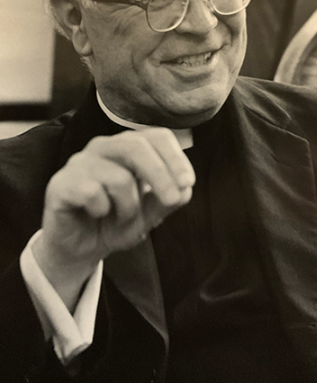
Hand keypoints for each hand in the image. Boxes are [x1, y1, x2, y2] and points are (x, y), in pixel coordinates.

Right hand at [32, 128, 194, 309]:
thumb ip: (168, 199)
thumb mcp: (151, 214)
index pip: (157, 137)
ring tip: (121, 216)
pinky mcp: (62, 183)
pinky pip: (92, 192)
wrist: (82, 248)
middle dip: (160, 174)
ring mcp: (80, 162)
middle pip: (136, 146)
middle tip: (170, 200)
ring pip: (118, 176)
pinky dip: (102, 210)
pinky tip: (96, 213)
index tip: (187, 182)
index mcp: (129, 148)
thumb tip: (184, 187)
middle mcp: (104, 148)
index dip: (175, 157)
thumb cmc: (116, 223)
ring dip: (128, 206)